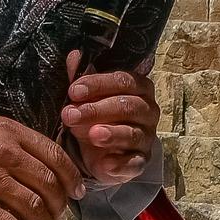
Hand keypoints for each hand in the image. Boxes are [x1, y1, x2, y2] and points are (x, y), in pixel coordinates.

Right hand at [0, 114, 80, 219]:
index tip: (77, 193)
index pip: (55, 156)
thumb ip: (12, 142)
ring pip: (35, 209)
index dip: (71, 178)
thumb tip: (39, 164)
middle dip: (61, 207)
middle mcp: (5, 155)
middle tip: (62, 219)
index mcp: (9, 132)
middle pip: (49, 185)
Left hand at [62, 53, 158, 184]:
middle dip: (97, 109)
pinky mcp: (140, 161)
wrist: (99, 151)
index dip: (98, 84)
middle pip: (129, 106)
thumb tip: (74, 55)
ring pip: (133, 133)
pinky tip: (105, 164)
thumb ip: (81, 77)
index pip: (123, 80)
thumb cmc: (95, 116)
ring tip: (92, 135)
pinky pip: (134, 163)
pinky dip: (121, 164)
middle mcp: (148, 110)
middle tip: (71, 115)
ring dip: (112, 134)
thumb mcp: (85, 96)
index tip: (73, 91)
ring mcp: (146, 137)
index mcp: (138, 88)